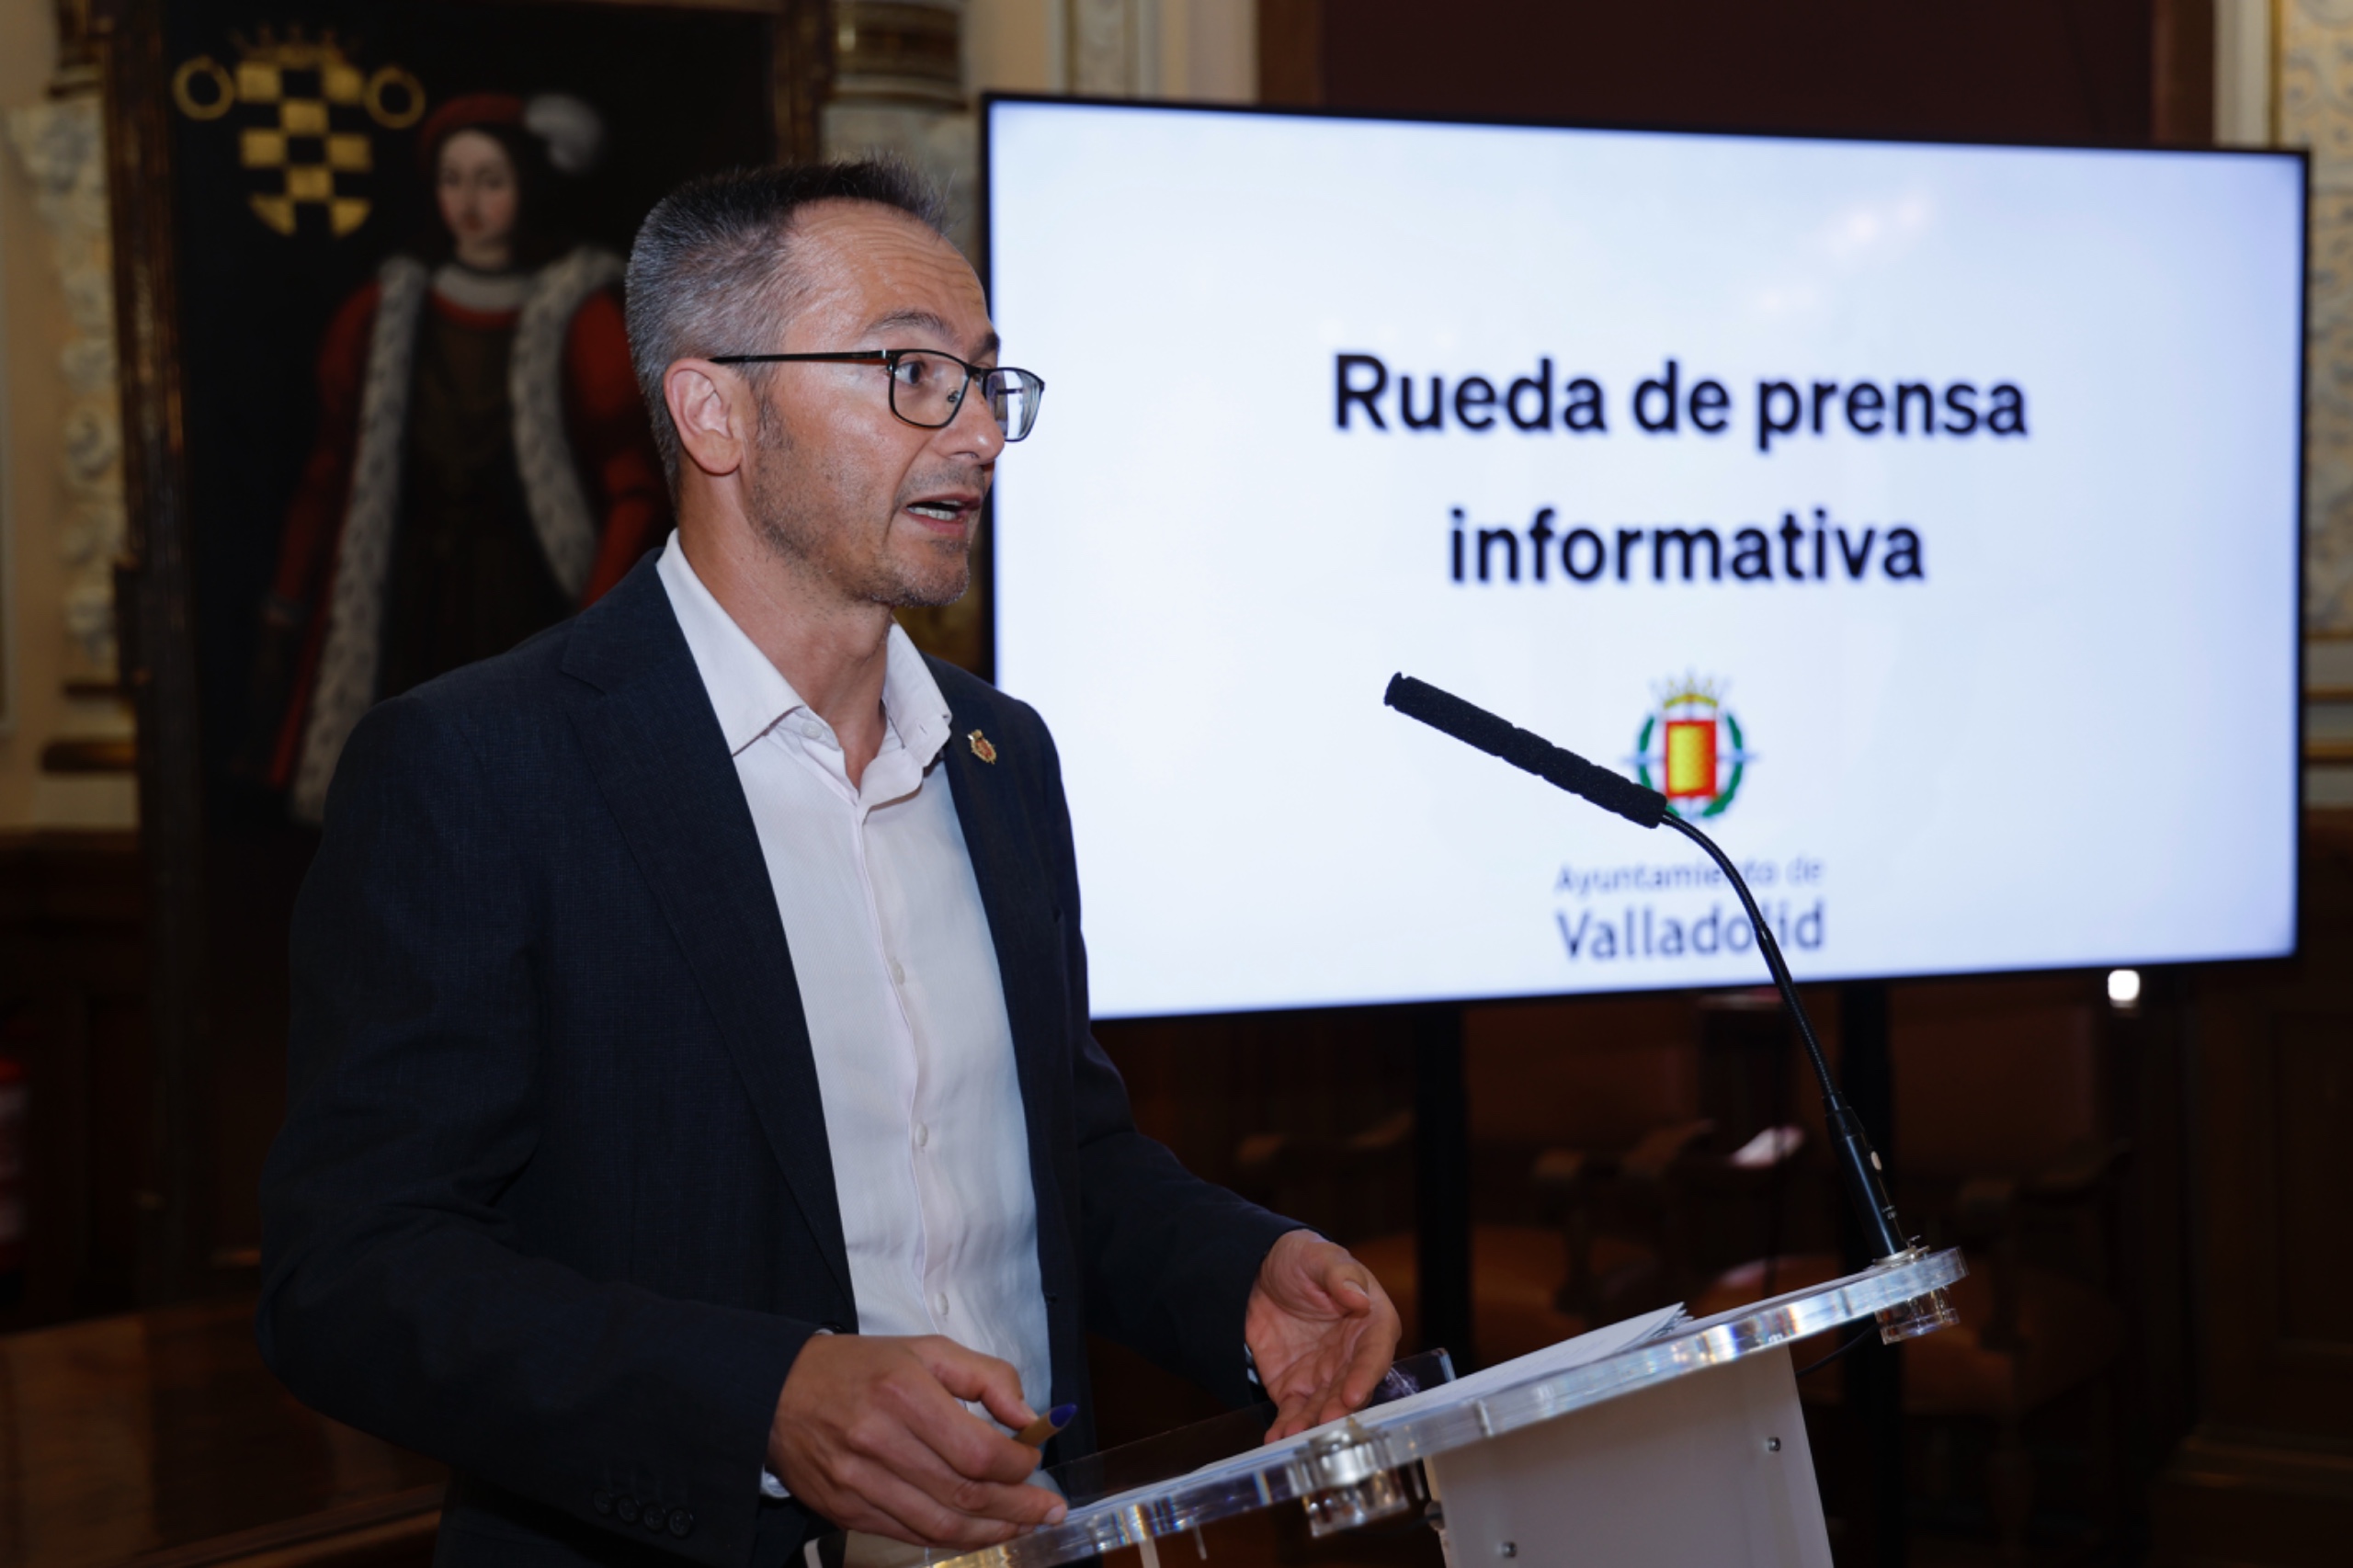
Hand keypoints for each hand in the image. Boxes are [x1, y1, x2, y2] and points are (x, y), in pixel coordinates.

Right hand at [767, 1334, 1068, 1547]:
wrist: (777, 1391)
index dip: (1017, 1467)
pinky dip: (949, 1538)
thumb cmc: (861, 1367)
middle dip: (1017, 1508)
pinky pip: (909, 1534)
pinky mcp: (845, 1511)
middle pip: (964, 1494)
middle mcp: (880, 1441)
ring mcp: (858, 1482)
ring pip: (939, 1525)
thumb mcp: (927, 1350)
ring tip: (1022, 1527)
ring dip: (990, 1532)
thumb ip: (986, 1377)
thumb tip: (1029, 1419)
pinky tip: (976, 1531)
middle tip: (1049, 1512)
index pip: (978, 1451)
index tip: (1035, 1464)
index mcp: (904, 1393)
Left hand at [1246, 1230, 1402, 1441]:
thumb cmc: (1302, 1259)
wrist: (1258, 1271)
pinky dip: (1286, 1426)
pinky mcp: (1297, 1387)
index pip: (1375, 1354)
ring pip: (1323, 1407)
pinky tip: (1276, 1438)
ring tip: (1294, 1436)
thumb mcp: (1319, 1256)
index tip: (1353, 1394)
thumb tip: (1358, 1297)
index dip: (1365, 1377)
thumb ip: (1339, 1275)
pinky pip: (1294, 1411)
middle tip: (1323, 1424)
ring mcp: (1325, 1375)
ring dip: (1311, 1424)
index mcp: (1372, 1323)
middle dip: (1338, 1409)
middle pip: (1351, 1389)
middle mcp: (1353, 1356)